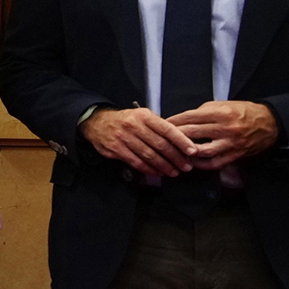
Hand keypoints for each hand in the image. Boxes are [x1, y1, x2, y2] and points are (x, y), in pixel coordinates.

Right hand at [79, 105, 199, 175]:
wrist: (96, 122)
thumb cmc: (124, 120)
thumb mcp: (141, 116)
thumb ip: (158, 126)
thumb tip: (180, 140)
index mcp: (144, 115)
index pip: (167, 129)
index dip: (181, 141)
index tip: (192, 151)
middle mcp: (134, 125)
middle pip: (160, 144)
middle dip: (175, 157)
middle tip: (186, 166)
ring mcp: (124, 137)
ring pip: (149, 155)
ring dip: (164, 165)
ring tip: (174, 172)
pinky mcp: (116, 149)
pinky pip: (136, 161)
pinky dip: (149, 169)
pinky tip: (157, 172)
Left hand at [166, 99, 280, 169]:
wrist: (269, 124)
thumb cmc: (245, 112)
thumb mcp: (224, 104)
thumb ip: (204, 111)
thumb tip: (183, 118)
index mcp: (221, 113)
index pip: (190, 117)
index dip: (174, 120)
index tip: (163, 123)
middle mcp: (225, 128)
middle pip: (192, 133)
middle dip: (174, 135)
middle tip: (162, 137)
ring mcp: (230, 143)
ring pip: (202, 150)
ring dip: (185, 152)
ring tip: (174, 151)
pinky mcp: (235, 155)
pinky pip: (214, 163)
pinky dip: (200, 164)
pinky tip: (191, 162)